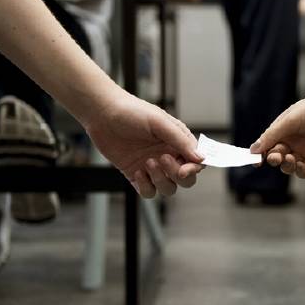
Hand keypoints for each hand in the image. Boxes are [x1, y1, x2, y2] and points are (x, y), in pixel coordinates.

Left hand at [84, 93, 203, 197]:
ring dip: (160, 179)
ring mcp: (152, 167)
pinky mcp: (136, 176)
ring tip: (147, 162)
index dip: (194, 168)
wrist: (103, 115)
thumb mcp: (160, 123)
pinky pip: (149, 192)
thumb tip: (201, 159)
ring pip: (168, 188)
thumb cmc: (132, 112)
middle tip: (162, 159)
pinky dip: (145, 186)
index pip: (196, 162)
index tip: (184, 169)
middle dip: (177, 175)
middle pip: (185, 180)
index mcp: (178, 142)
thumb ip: (181, 142)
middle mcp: (168, 156)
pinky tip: (137, 171)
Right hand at [250, 81, 304, 178]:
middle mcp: (291, 143)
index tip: (256, 161)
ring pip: (289, 167)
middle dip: (273, 159)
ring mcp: (304, 152)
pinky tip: (299, 165)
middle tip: (276, 157)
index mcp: (282, 131)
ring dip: (286, 166)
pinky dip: (299, 171)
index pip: (266, 146)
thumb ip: (272, 136)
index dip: (260, 155)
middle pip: (276, 158)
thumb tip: (253, 150)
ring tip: (289, 158)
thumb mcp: (290, 120)